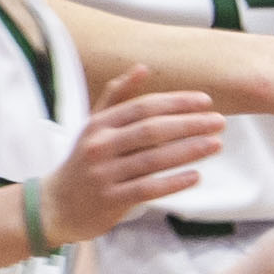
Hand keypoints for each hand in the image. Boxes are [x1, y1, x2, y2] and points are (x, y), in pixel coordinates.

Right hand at [41, 69, 223, 244]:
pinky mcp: (111, 200)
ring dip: (189, 151)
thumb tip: (142, 67)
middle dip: (190, 124)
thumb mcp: (93, 125)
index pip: (144, 107)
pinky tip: (196, 176)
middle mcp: (100, 145)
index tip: (206, 101)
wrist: (54, 206)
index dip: (177, 102)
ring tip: (216, 144)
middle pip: (152, 130)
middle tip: (219, 122)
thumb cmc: (83, 162)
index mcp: (99, 124)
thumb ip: (117, 96)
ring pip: (154, 159)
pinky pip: (148, 189)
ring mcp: (105, 174)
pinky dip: (173, 182)